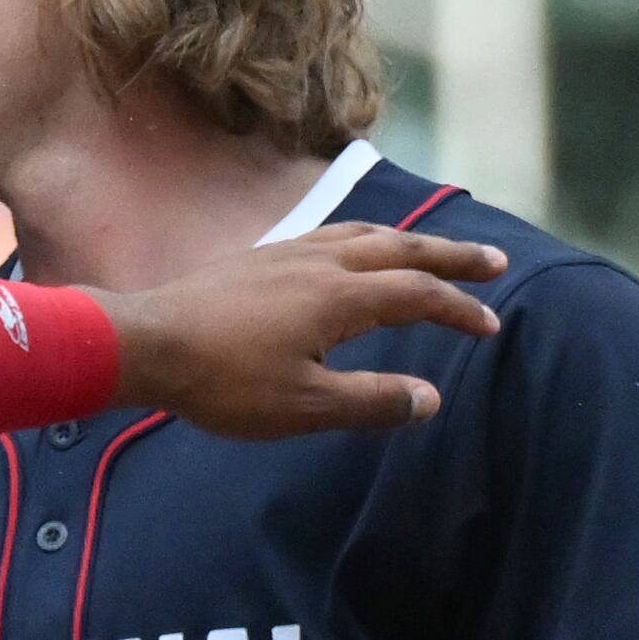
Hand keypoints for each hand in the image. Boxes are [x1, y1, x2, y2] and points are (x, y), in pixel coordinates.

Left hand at [104, 225, 505, 438]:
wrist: (145, 342)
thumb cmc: (221, 381)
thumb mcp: (302, 405)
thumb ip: (371, 400)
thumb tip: (432, 399)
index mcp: (340, 295)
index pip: (419, 294)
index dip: (460, 309)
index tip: (490, 326)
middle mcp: (320, 261)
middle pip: (402, 247)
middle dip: (451, 255)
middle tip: (493, 261)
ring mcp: (287, 253)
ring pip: (363, 233)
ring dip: (407, 240)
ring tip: (430, 250)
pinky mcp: (258, 257)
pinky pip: (329, 235)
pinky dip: (363, 238)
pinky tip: (351, 252)